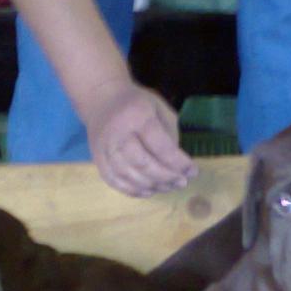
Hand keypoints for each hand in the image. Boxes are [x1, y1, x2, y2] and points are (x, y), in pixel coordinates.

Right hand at [84, 79, 198, 196]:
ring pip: (128, 175)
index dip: (178, 163)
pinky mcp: (97, 159)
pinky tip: (149, 191)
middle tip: (182, 182)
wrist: (102, 100)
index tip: (193, 172)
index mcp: (137, 115)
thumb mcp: (161, 110)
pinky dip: (134, 191)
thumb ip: (170, 137)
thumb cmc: (138, 105)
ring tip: (169, 187)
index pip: (160, 145)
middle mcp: (117, 132)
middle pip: (143, 163)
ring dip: (152, 186)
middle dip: (166, 177)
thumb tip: (178, 167)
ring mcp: (104, 147)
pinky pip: (115, 181)